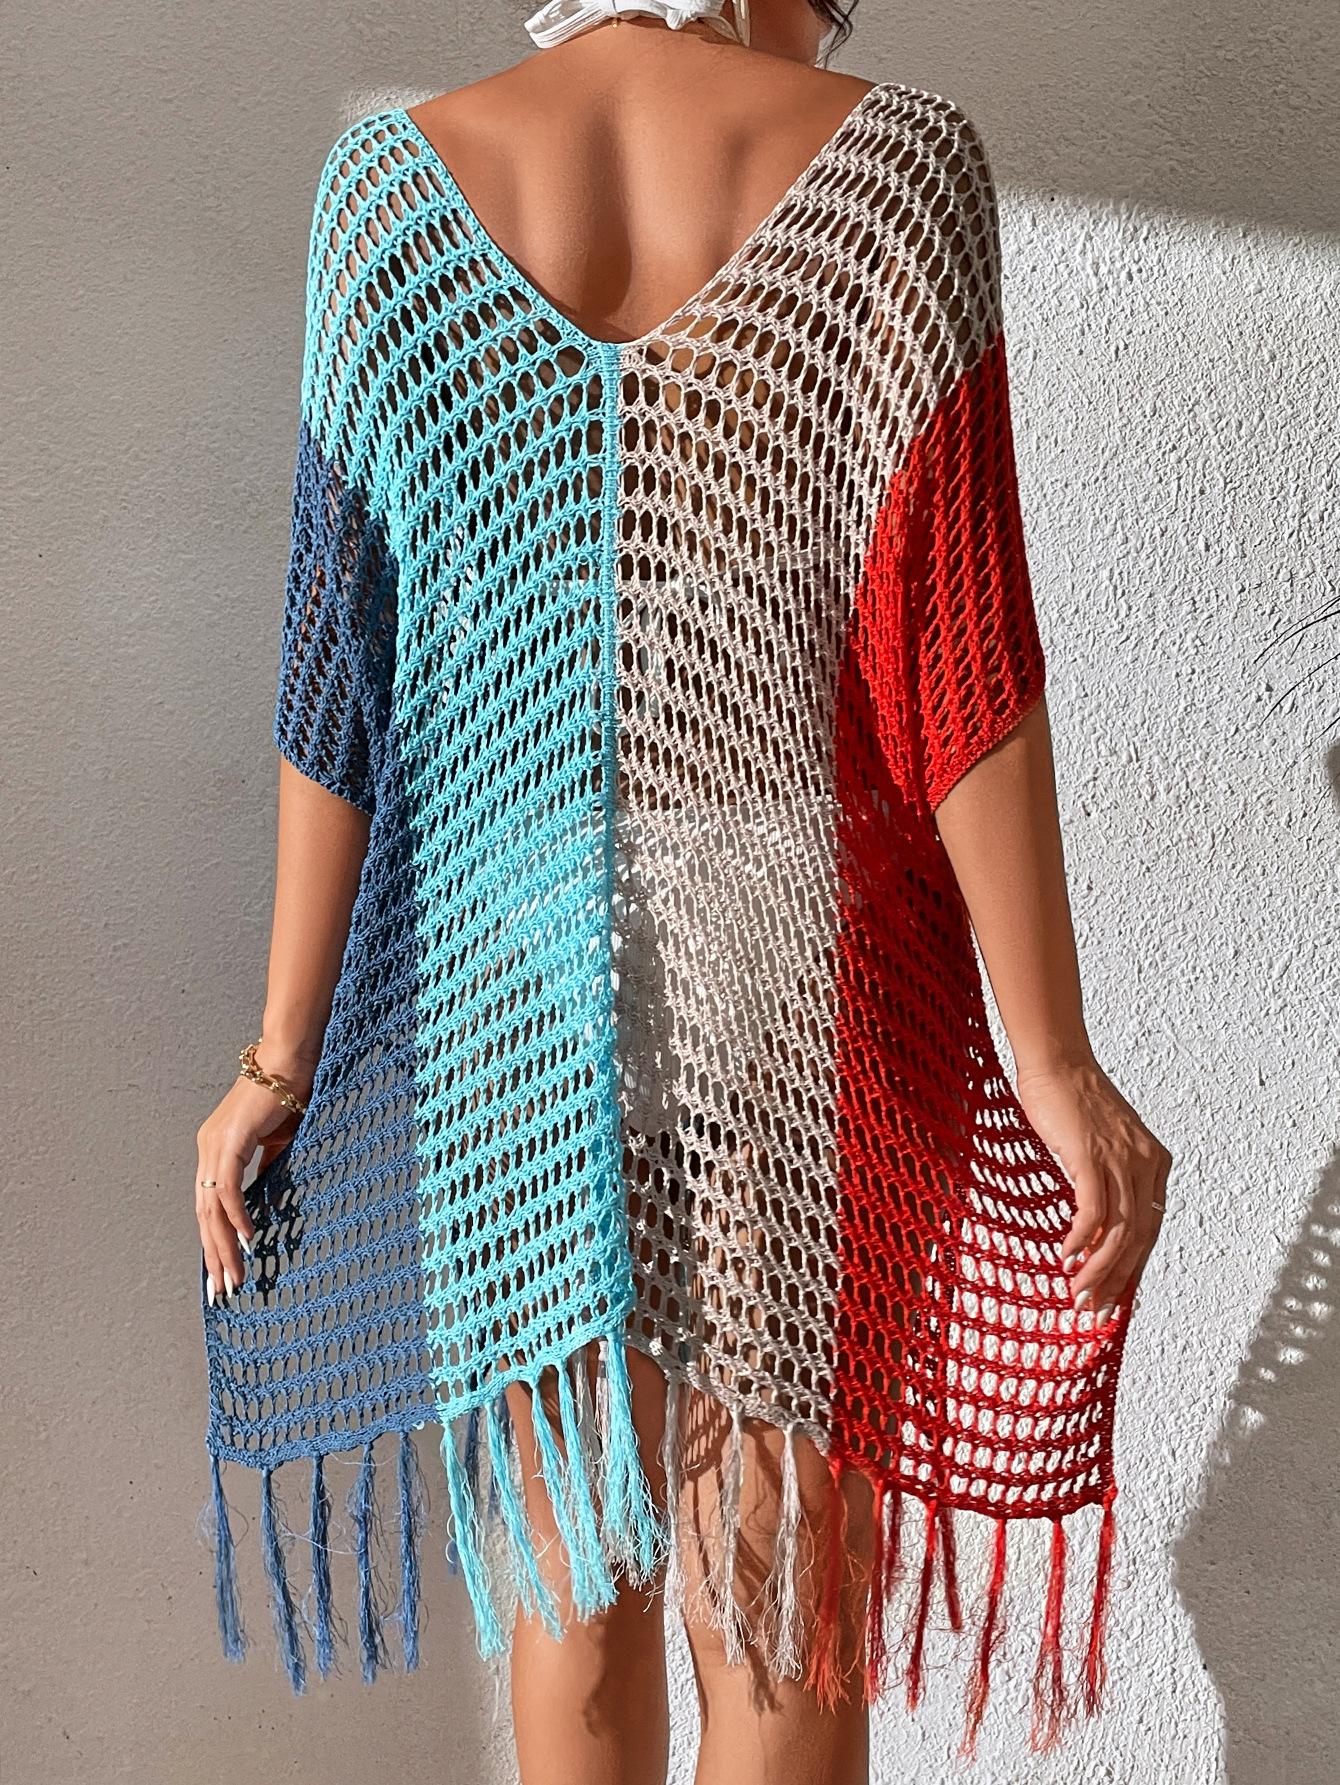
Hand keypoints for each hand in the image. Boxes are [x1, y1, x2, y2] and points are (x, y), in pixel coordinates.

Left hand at [194, 1044, 314, 1305]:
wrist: (290, 1059)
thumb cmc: (289, 1094)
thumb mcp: (279, 1142)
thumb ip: (270, 1169)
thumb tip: (269, 1199)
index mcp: (216, 1152)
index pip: (209, 1208)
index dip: (215, 1242)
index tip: (225, 1273)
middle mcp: (208, 1151)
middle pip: (204, 1215)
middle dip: (215, 1256)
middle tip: (224, 1291)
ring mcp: (215, 1146)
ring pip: (212, 1207)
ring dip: (224, 1245)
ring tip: (235, 1275)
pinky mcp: (231, 1140)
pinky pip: (229, 1187)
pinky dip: (237, 1214)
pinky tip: (247, 1237)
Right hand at [1014, 1053, 1171, 1325]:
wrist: (1056, 1061)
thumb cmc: (1069, 1100)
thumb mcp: (1099, 1145)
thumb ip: (1106, 1179)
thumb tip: (1090, 1227)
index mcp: (1154, 1162)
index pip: (1150, 1229)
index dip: (1132, 1268)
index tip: (1113, 1297)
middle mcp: (1145, 1163)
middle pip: (1139, 1237)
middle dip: (1117, 1280)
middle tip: (1095, 1309)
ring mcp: (1120, 1160)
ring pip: (1119, 1232)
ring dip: (1099, 1270)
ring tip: (1079, 1294)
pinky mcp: (1092, 1157)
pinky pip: (1093, 1213)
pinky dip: (1080, 1240)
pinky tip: (1065, 1257)